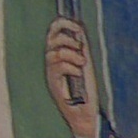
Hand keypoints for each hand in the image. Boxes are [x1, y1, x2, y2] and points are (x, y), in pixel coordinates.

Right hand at [44, 18, 102, 137]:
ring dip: (72, 54)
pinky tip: (78, 73)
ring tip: (82, 63)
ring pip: (54, 53)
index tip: (76, 25)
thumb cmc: (86, 91)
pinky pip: (58, 67)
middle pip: (51, 39)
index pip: (53, 33)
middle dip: (66, 38)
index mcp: (59, 55)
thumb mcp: (85, 65)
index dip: (62, 24)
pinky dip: (71, 67)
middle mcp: (52, 62)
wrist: (85, 113)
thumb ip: (81, 49)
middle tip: (79, 46)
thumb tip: (80, 31)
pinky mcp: (53, 83)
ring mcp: (51, 72)